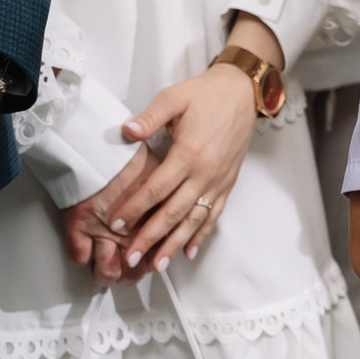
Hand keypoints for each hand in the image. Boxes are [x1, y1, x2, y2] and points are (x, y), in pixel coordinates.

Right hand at [62, 148, 157, 281]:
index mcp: (153, 219)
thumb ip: (164, 201)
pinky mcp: (78, 225)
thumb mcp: (159, 177)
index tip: (151, 263)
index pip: (158, 254)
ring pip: (106, 272)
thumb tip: (173, 215)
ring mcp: (103, 231)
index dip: (154, 263)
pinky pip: (77, 255)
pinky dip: (81, 257)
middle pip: (132, 272)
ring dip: (106, 274)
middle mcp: (130, 231)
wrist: (98, 142)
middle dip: (130, 276)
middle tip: (126, 270)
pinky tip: (86, 252)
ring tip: (106, 272)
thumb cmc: (128, 156)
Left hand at [99, 62, 261, 277]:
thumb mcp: (174, 97)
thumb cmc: (206, 94)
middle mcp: (206, 173)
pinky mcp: (228, 183)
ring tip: (158, 265)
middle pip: (174, 212)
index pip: (157, 188)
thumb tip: (125, 131)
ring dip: (175, 244)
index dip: (135, 208)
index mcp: (190, 153)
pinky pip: (214, 214)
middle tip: (131, 258)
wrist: (243, 93)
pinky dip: (202, 235)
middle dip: (151, 237)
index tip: (115, 224)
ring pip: (195, 220)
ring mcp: (219, 181)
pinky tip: (189, 251)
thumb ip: (150, 116)